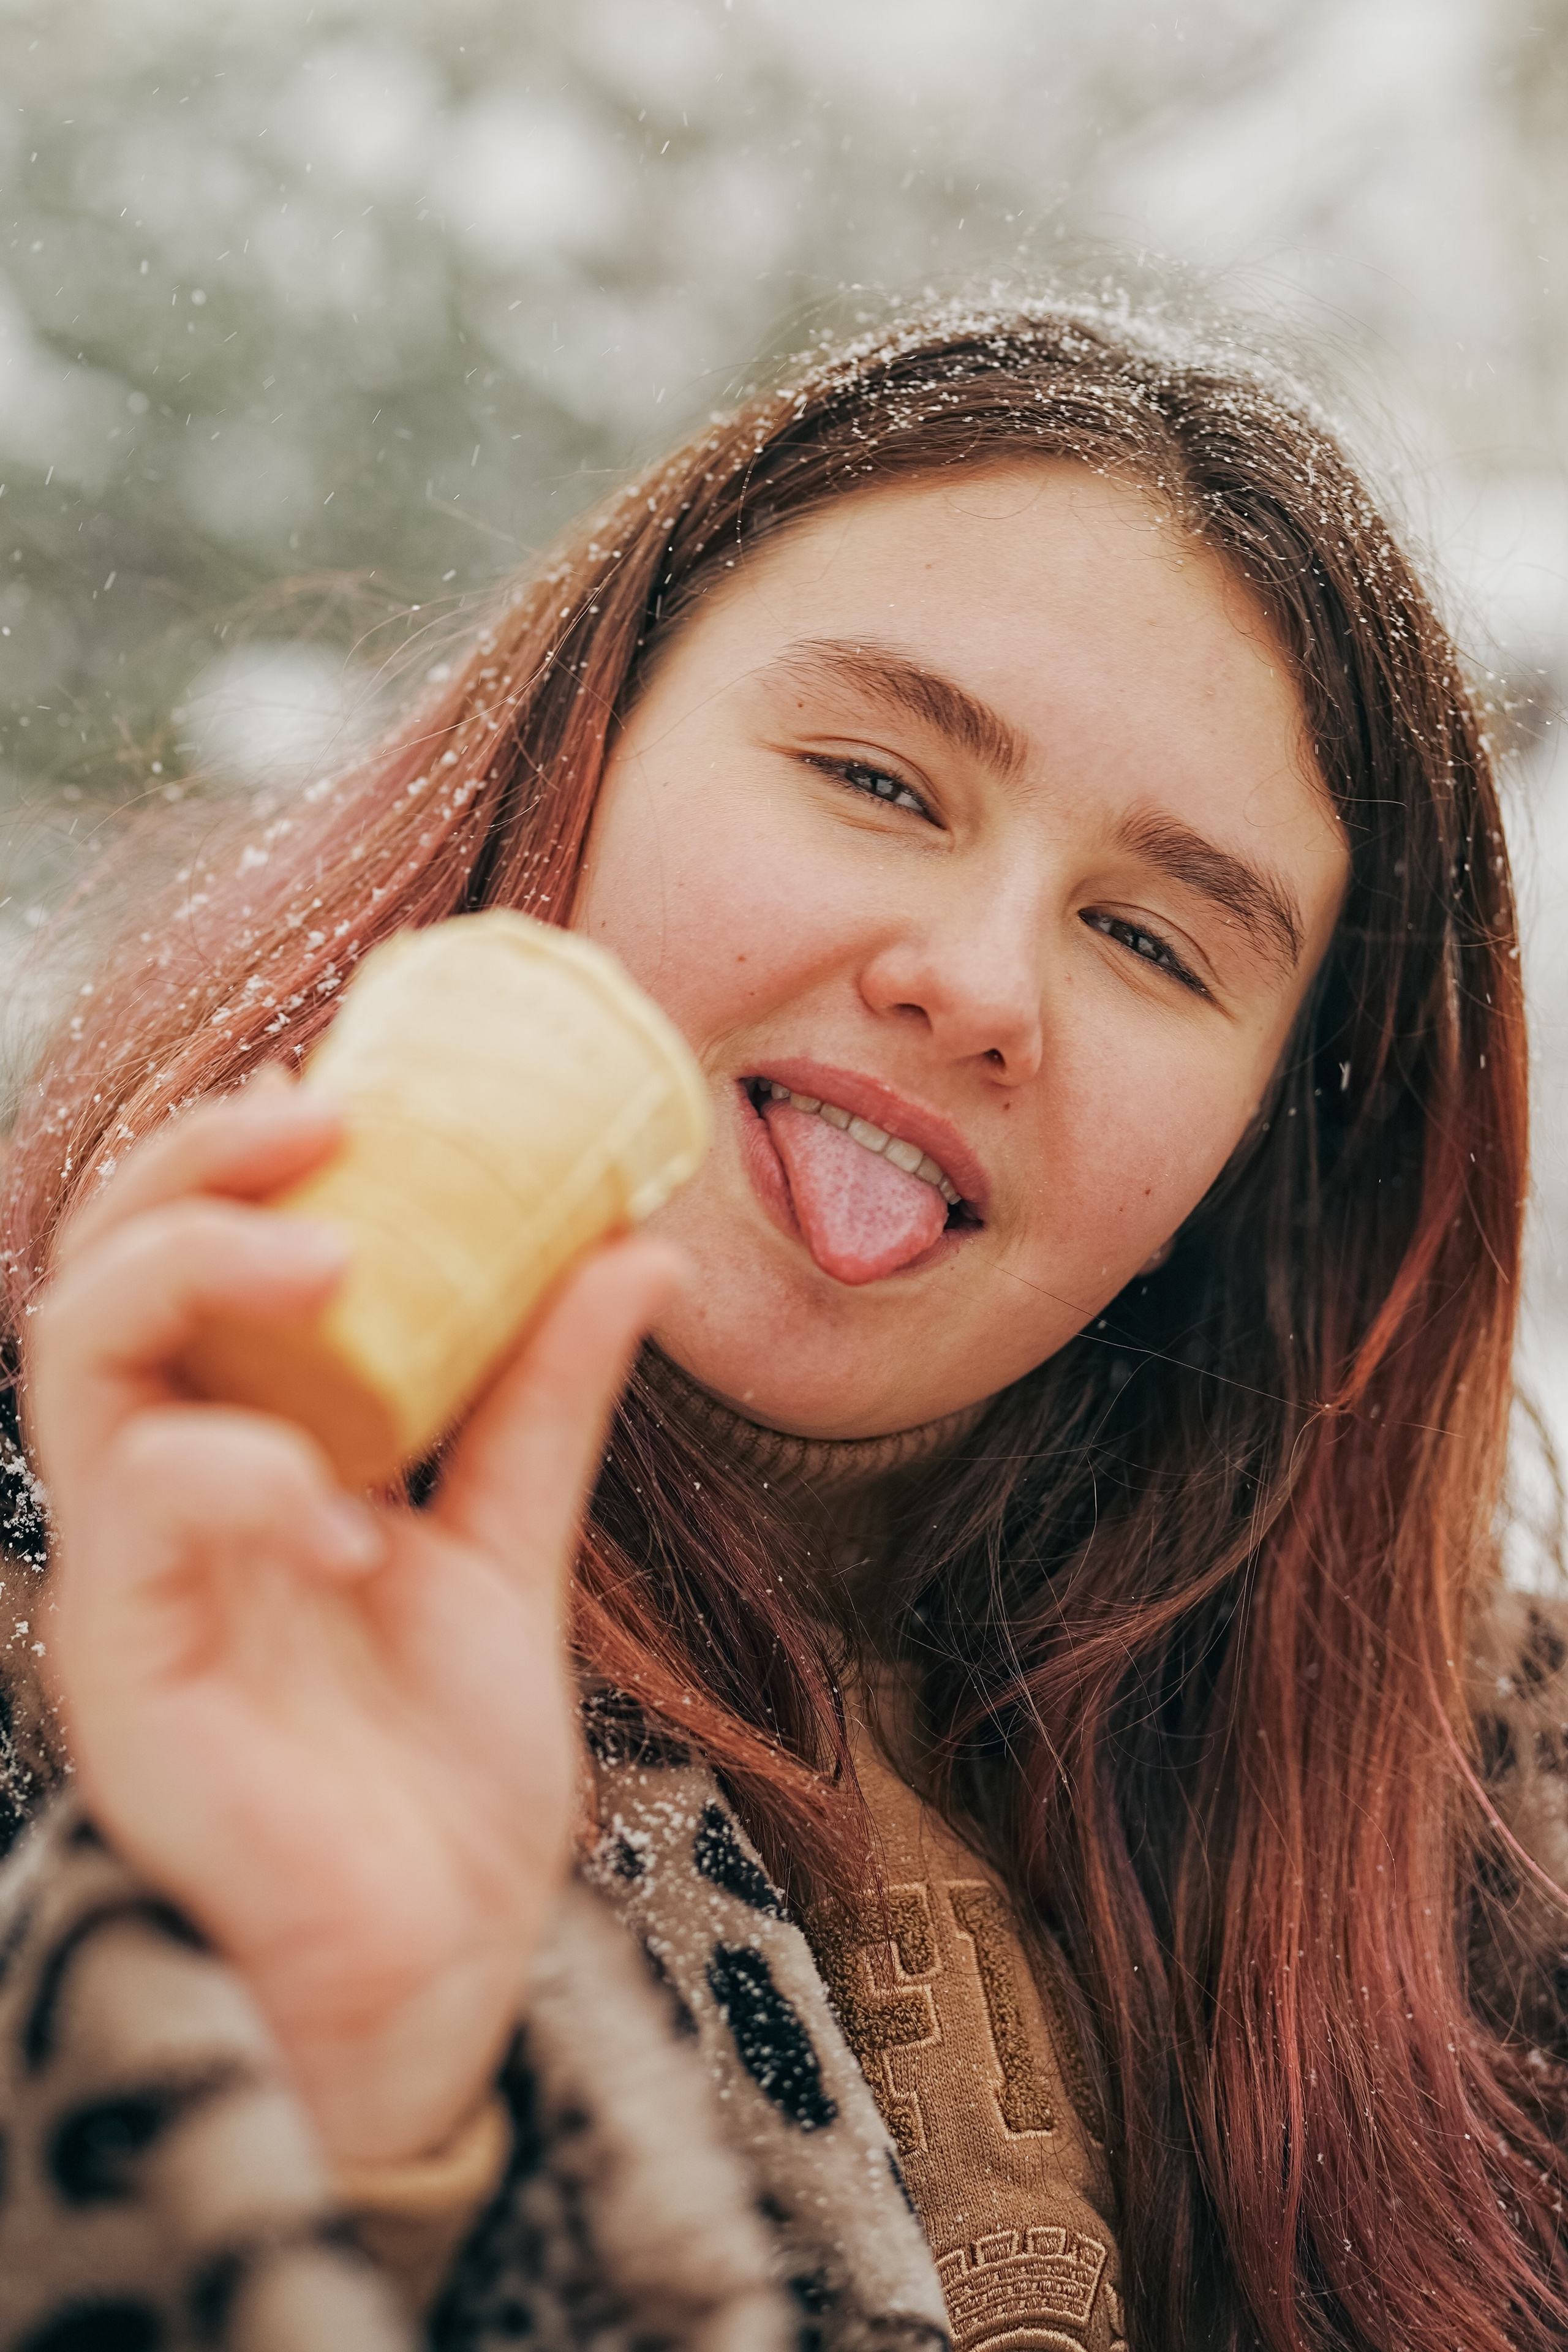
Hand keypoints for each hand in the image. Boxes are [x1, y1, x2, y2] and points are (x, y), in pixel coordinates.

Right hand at [29, 1068, 680, 2164]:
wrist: (424, 1966)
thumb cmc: (436, 1772)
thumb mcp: (509, 1552)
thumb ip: (544, 1408)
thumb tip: (633, 1251)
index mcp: (242, 1453)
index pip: (194, 1264)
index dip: (240, 1157)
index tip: (345, 1079)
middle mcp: (165, 1493)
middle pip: (106, 1274)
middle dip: (192, 1167)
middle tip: (314, 1113)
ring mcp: (131, 1573)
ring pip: (79, 1358)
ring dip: (193, 1271)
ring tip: (326, 1257)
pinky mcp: (122, 1659)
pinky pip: (137, 1514)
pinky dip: (241, 1477)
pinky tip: (343, 1516)